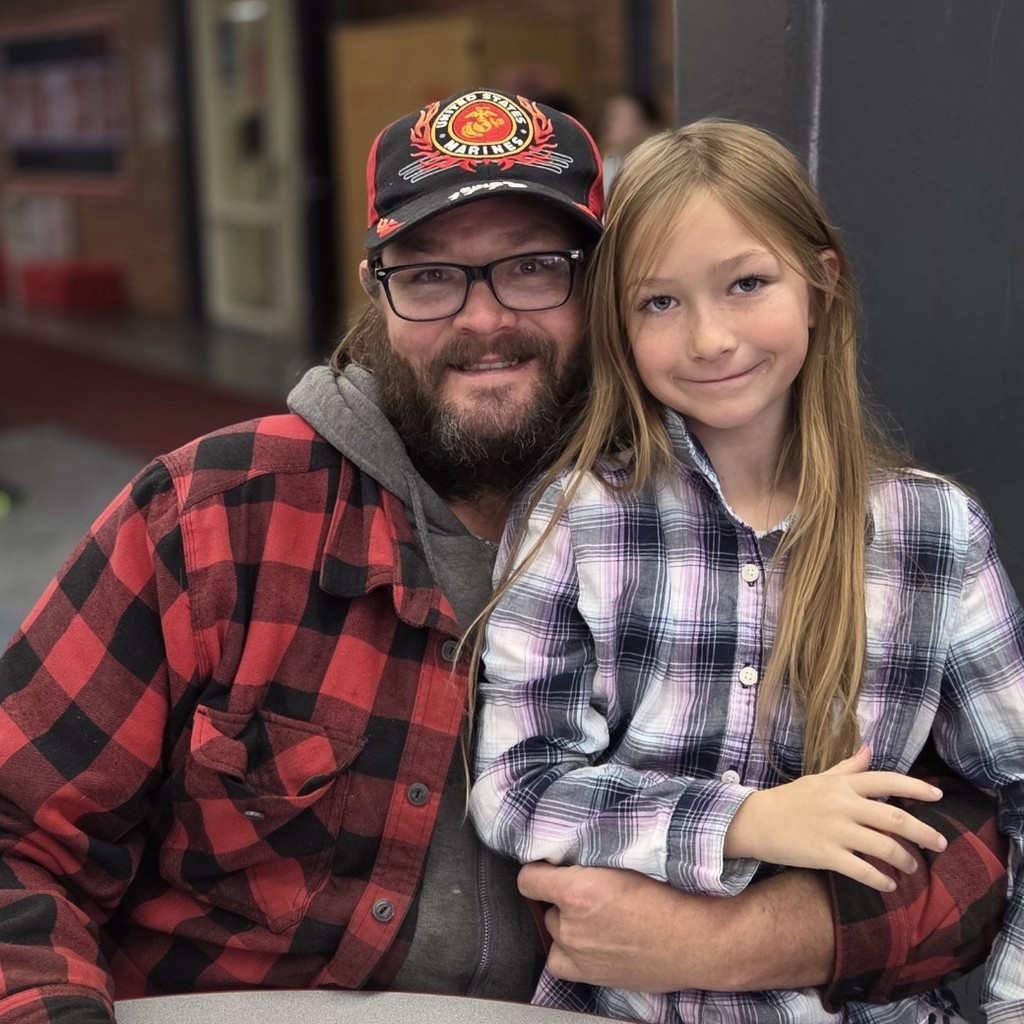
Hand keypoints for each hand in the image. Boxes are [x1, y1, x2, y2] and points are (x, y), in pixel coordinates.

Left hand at [518, 862, 834, 991]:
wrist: (700, 939)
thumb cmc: (672, 893)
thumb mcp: (629, 860)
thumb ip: (593, 857)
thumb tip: (572, 851)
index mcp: (578, 890)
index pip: (528, 878)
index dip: (540, 869)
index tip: (553, 865)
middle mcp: (570, 925)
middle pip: (546, 905)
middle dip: (561, 896)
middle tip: (589, 889)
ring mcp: (578, 955)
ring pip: (555, 932)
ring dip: (567, 923)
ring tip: (594, 916)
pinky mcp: (589, 976)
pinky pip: (560, 961)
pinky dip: (569, 951)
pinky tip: (590, 941)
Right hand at [724, 746, 947, 890]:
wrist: (756, 821)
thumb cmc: (790, 800)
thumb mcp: (819, 779)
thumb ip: (847, 768)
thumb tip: (869, 750)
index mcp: (842, 785)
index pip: (886, 781)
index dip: (915, 788)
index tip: (937, 797)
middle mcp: (842, 805)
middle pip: (894, 818)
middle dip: (923, 833)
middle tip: (941, 844)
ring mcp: (834, 831)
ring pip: (883, 846)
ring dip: (905, 860)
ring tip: (912, 868)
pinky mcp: (825, 855)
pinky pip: (862, 870)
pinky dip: (881, 880)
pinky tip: (889, 886)